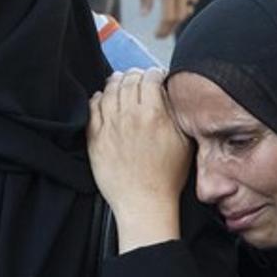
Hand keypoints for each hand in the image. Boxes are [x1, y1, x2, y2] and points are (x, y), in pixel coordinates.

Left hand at [88, 68, 191, 252]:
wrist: (144, 203)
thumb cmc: (167, 177)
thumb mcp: (183, 141)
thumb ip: (175, 113)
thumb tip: (167, 94)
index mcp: (154, 115)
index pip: (150, 77)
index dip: (155, 73)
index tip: (157, 76)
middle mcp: (129, 116)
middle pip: (129, 80)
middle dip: (136, 75)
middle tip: (140, 78)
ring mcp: (110, 126)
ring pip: (109, 90)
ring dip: (117, 83)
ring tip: (121, 83)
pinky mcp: (95, 137)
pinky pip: (93, 107)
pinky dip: (98, 98)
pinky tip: (104, 99)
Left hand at [140, 0, 199, 37]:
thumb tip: (144, 15)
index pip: (168, 18)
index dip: (163, 30)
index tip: (157, 35)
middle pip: (179, 17)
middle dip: (170, 28)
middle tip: (161, 33)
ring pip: (188, 9)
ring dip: (179, 17)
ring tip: (169, 20)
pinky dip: (186, 5)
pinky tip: (177, 5)